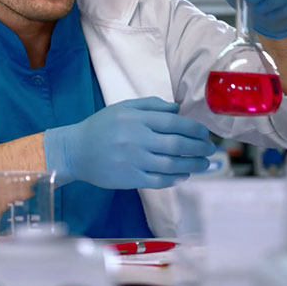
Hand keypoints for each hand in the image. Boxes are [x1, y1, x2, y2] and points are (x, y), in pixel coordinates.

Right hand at [43, 97, 213, 188]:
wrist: (75, 150)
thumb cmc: (101, 126)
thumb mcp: (123, 107)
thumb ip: (151, 105)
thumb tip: (177, 109)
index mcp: (137, 119)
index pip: (174, 123)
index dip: (194, 129)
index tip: (205, 133)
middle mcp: (138, 139)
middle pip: (178, 145)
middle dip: (199, 148)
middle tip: (211, 149)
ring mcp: (134, 161)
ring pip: (172, 164)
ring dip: (193, 165)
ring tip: (205, 164)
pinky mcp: (130, 179)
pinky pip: (159, 180)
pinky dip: (175, 178)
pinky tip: (184, 175)